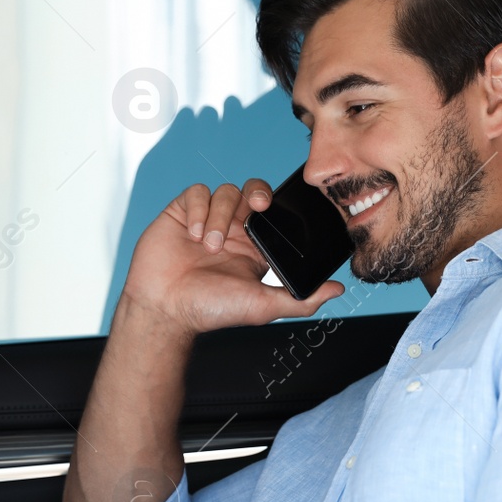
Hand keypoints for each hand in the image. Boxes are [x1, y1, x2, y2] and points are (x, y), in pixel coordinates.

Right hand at [118, 179, 342, 335]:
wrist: (164, 310)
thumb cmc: (210, 311)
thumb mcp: (262, 307)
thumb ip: (301, 299)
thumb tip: (337, 291)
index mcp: (254, 246)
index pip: (274, 212)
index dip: (278, 206)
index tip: (276, 212)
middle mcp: (233, 229)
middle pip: (252, 191)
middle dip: (257, 193)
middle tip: (256, 206)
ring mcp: (207, 219)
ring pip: (224, 192)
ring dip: (221, 216)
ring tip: (210, 246)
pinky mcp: (182, 214)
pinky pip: (196, 193)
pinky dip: (198, 209)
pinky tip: (193, 234)